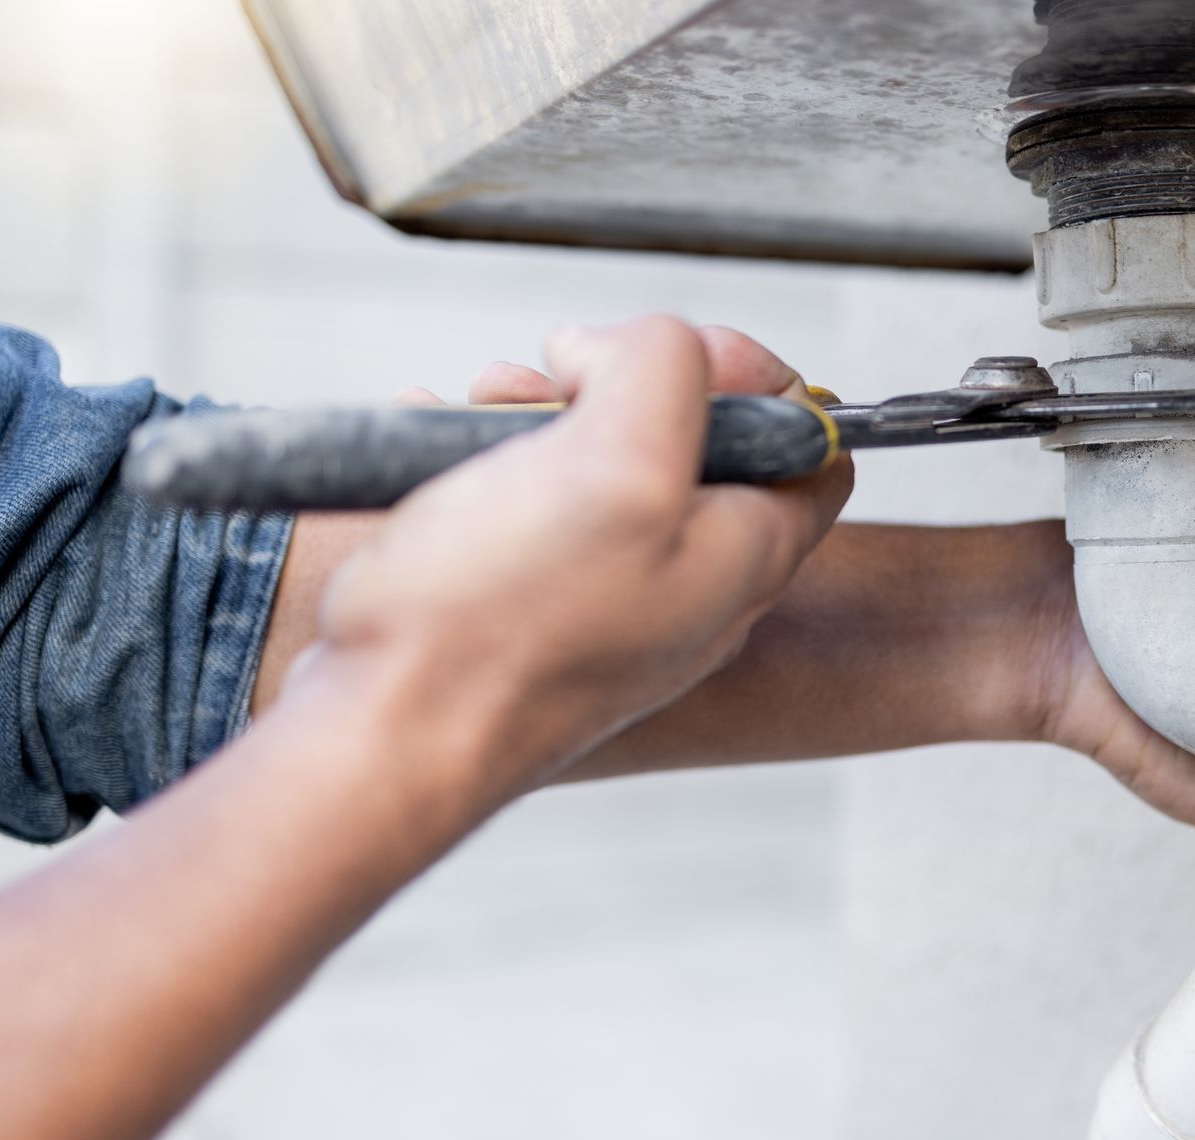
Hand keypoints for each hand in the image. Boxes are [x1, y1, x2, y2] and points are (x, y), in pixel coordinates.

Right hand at [290, 316, 851, 807]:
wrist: (380, 738)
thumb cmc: (498, 628)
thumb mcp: (616, 462)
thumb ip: (663, 369)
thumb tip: (621, 346)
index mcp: (746, 555)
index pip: (815, 442)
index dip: (757, 377)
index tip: (676, 356)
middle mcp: (691, 585)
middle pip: (696, 442)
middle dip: (621, 386)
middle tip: (558, 387)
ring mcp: (610, 603)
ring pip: (599, 466)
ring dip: (537, 418)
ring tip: (481, 415)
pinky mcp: (532, 612)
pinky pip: (523, 508)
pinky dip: (479, 464)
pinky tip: (435, 457)